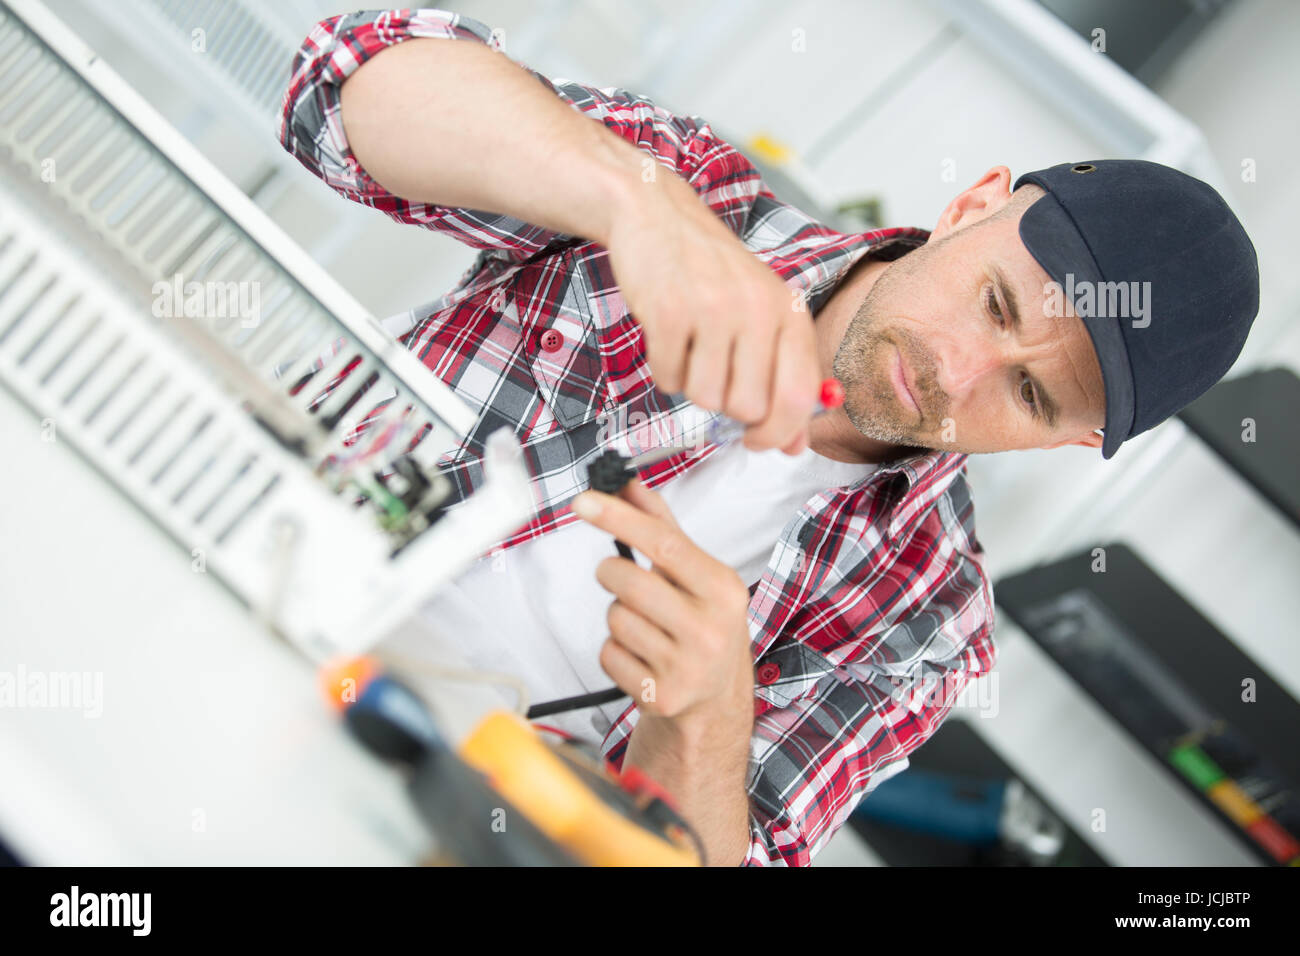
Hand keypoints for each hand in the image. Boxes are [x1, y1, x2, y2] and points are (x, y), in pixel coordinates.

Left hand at [569, 479, 754, 722]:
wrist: (715, 699)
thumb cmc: (702, 624)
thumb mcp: (696, 575)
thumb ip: (663, 528)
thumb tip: (630, 485)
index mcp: (723, 589)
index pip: (664, 543)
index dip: (619, 518)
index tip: (584, 502)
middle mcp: (711, 628)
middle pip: (629, 582)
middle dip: (611, 574)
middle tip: (619, 579)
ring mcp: (687, 666)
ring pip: (615, 619)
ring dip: (617, 616)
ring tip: (644, 626)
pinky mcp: (661, 695)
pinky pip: (609, 654)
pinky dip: (614, 650)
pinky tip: (640, 655)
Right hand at [603, 172, 820, 453]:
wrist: (658, 215)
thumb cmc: (713, 272)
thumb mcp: (762, 314)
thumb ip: (783, 378)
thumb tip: (793, 445)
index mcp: (789, 313)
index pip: (798, 397)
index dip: (779, 432)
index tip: (759, 441)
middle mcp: (758, 310)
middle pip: (748, 408)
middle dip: (726, 408)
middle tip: (714, 376)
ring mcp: (713, 309)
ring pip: (705, 398)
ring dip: (692, 386)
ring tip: (691, 348)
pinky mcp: (669, 312)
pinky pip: (667, 379)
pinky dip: (664, 370)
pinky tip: (669, 336)